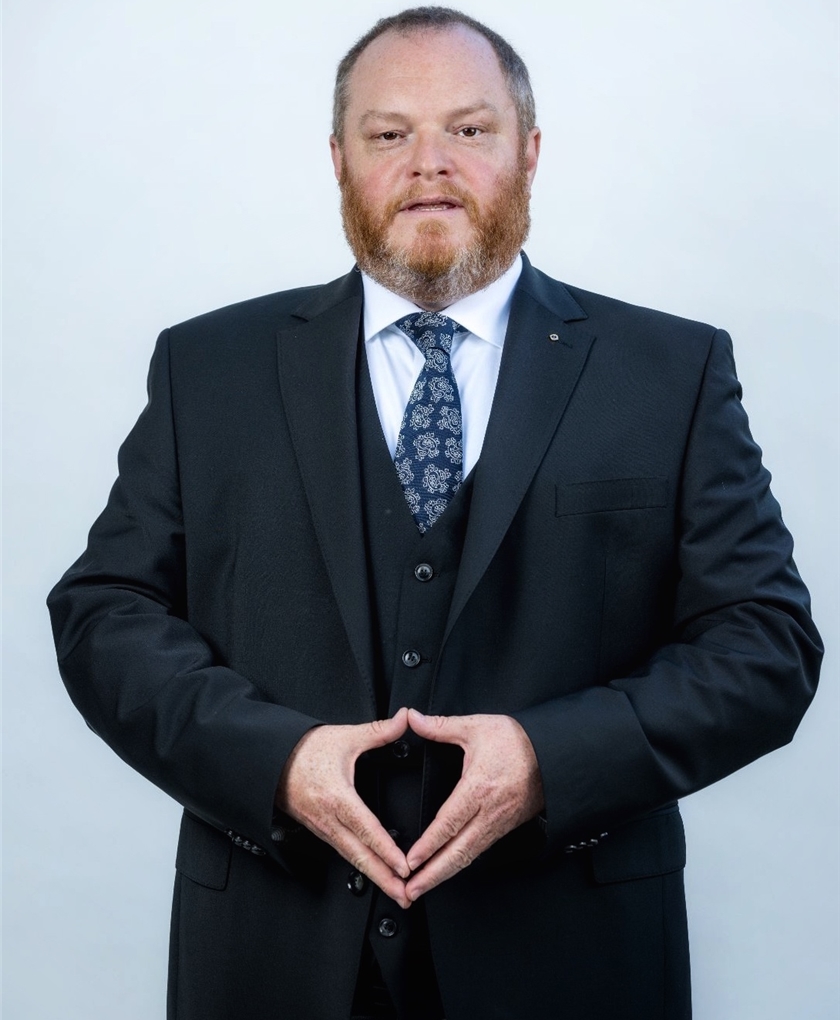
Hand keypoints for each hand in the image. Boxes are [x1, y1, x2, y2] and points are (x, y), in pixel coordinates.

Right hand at [276, 707, 411, 907]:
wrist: (269, 758)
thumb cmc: (303, 750)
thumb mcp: (344, 737)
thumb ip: (378, 731)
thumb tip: (404, 719)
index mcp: (337, 797)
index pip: (367, 829)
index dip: (387, 850)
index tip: (405, 866)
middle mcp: (328, 819)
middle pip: (360, 856)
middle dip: (385, 879)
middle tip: (407, 896)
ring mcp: (322, 828)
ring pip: (351, 859)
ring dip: (375, 877)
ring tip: (397, 891)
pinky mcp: (319, 830)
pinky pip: (343, 852)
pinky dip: (361, 866)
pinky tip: (374, 872)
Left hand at [404, 708, 544, 901]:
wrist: (554, 752)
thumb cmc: (518, 741)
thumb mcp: (476, 726)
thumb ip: (441, 726)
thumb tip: (414, 718)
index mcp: (479, 788)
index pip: (449, 824)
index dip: (428, 846)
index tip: (411, 862)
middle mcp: (489, 812)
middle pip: (458, 852)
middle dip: (432, 875)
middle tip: (410, 891)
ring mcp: (498, 823)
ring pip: (468, 856)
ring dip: (444, 874)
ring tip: (422, 888)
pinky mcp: (504, 827)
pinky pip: (479, 850)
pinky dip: (459, 864)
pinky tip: (446, 870)